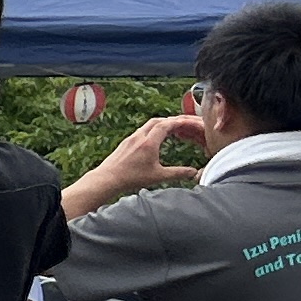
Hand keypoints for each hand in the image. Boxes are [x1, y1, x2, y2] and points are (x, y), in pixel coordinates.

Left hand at [63, 111, 205, 216]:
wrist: (106, 179)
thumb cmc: (130, 178)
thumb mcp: (158, 176)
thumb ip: (178, 173)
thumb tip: (194, 172)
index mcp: (148, 142)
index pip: (166, 125)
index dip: (180, 122)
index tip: (190, 122)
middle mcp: (139, 136)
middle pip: (158, 121)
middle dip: (173, 121)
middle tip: (184, 124)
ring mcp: (131, 138)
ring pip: (149, 125)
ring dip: (163, 124)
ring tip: (174, 130)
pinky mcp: (126, 143)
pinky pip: (142, 131)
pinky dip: (153, 130)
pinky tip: (157, 139)